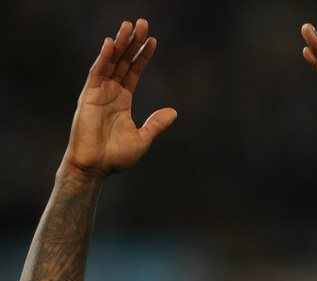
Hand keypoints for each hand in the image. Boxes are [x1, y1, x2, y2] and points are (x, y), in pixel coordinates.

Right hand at [62, 19, 176, 177]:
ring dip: (120, 44)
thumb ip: (156, 124)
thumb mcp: (143, 138)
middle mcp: (111, 93)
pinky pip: (97, 72)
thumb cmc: (116, 157)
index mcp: (123, 101)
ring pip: (110, 62)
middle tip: (143, 23)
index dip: (143, 56)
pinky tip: (112, 43)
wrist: (95, 167)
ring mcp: (99, 92)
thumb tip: (174, 112)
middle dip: (133, 43)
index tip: (153, 41)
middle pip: (123, 62)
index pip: (134, 72)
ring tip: (130, 26)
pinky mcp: (89, 96)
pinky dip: (104, 57)